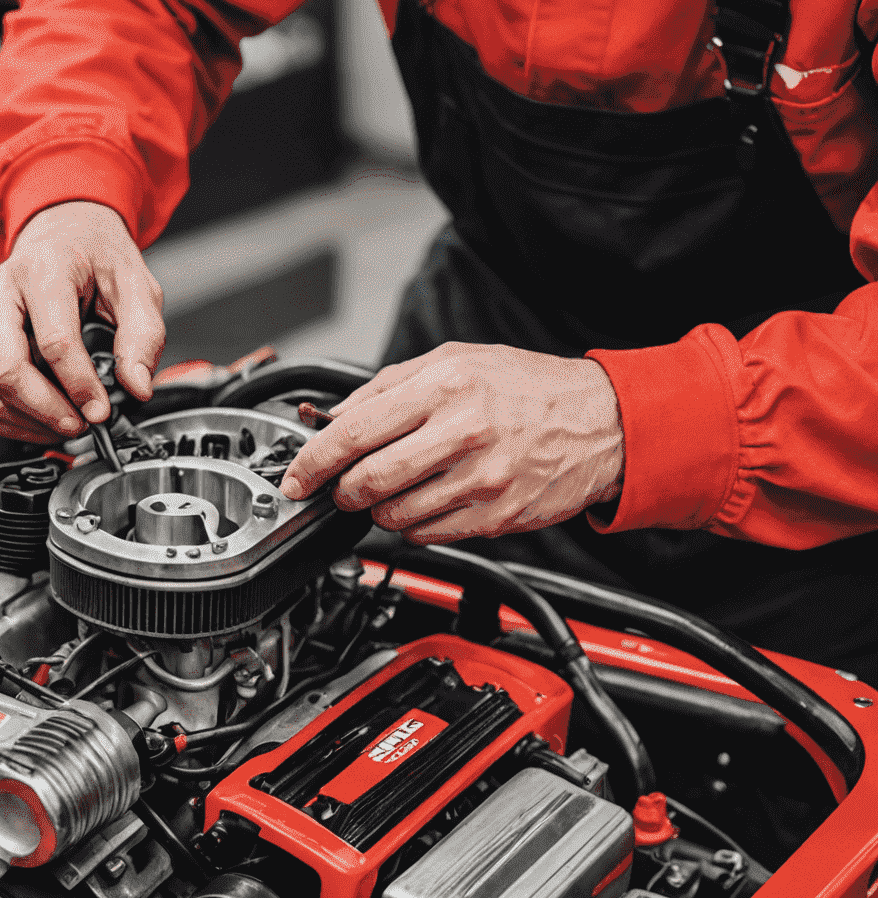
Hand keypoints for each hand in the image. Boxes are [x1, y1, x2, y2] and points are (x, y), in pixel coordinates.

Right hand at [0, 201, 164, 442]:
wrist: (60, 240)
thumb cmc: (94, 263)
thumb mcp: (137, 289)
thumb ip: (142, 338)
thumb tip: (137, 387)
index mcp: (40, 271)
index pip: (54, 342)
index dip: (79, 386)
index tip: (101, 411)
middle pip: (8, 372)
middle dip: (48, 411)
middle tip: (81, 424)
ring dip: (30, 423)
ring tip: (65, 423)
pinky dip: (8, 423)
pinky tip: (39, 420)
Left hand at [278, 344, 624, 541]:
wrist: (602, 422)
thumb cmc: (526, 389)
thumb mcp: (454, 363)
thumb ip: (386, 389)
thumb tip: (330, 418)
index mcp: (444, 387)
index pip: (353, 433)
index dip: (312, 462)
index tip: (295, 478)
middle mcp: (462, 433)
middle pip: (366, 482)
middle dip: (340, 492)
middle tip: (341, 488)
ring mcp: (480, 480)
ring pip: (392, 516)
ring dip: (378, 510)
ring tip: (395, 489)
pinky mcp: (494, 517)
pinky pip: (426, 535)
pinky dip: (413, 525)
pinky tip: (429, 500)